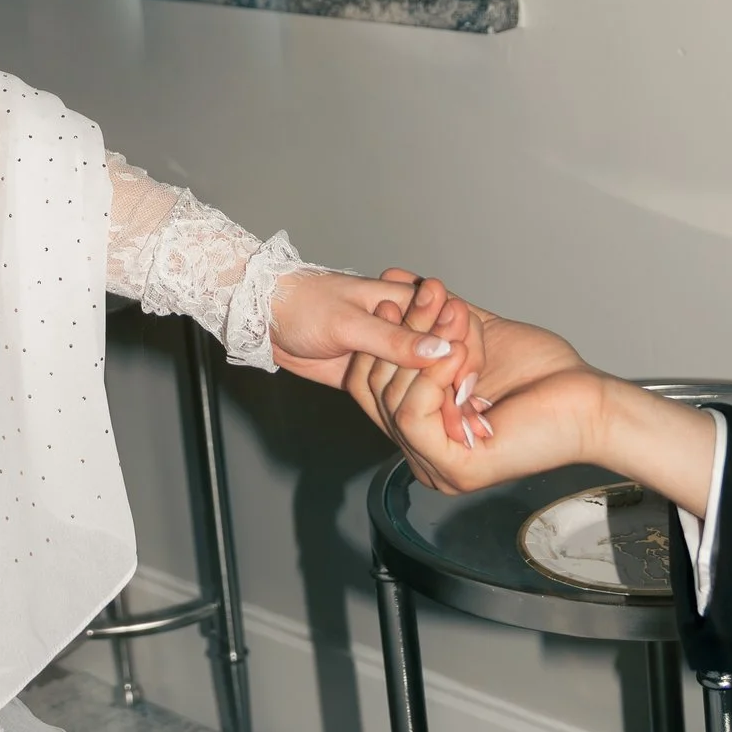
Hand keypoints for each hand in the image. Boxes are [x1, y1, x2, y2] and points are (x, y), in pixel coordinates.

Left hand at [266, 264, 480, 409]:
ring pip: (422, 378)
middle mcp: (403, 326)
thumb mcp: (349, 322)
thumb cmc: (302, 304)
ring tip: (453, 429)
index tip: (468, 384)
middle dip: (453, 384)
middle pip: (443, 356)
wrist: (263, 317)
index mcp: (405, 300)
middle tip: (465, 417)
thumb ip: (393, 338)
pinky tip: (426, 431)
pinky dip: (410, 409)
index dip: (464, 352)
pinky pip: (396, 393)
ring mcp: (387, 352)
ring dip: (436, 401)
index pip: (450, 324)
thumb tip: (441, 349)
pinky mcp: (371, 374)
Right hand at [353, 298, 718, 515]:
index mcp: (425, 429)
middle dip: (400, 333)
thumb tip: (396, 278)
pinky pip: (412, 417)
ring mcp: (437, 466)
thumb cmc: (545, 375)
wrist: (588, 399)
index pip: (369, 385)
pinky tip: (457, 355)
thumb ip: (434, 313)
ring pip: (390, 400)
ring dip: (421, 349)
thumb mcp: (474, 333)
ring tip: (455, 323)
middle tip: (429, 297)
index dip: (377, 337)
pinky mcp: (455, 468)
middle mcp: (424, 453)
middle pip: (372, 390)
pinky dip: (430, 377)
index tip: (393, 296)